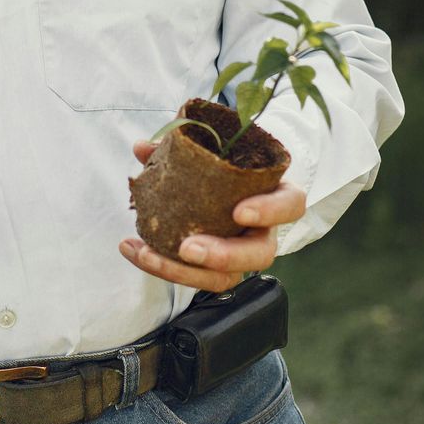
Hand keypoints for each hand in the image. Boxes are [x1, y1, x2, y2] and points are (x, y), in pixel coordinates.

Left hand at [117, 139, 304, 292]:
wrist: (223, 187)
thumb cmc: (226, 166)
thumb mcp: (213, 151)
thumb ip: (182, 145)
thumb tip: (142, 148)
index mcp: (275, 195)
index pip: (290, 205)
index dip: (269, 211)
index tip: (238, 211)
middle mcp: (264, 231)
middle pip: (259, 254)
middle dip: (222, 255)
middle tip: (188, 248)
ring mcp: (241, 255)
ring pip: (224, 278)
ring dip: (181, 271)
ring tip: (147, 254)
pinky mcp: (216, 269)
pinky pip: (194, 276)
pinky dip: (160, 265)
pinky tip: (133, 249)